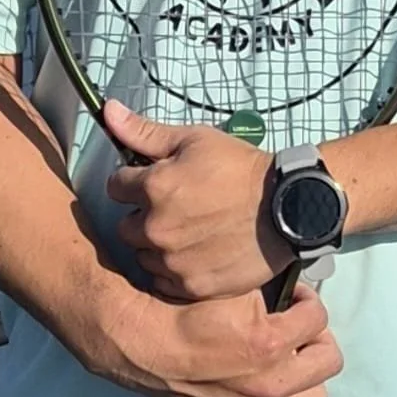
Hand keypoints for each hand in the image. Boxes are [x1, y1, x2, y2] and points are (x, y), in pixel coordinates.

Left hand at [104, 101, 293, 299]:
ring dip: (157, 245)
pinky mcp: (192, 285)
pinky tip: (196, 253)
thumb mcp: (195, 139)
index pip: (115, 187)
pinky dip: (175, 270)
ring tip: (189, 231)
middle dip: (143, 215)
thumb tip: (109, 112)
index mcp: (153, 188)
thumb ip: (145, 132)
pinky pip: (165, 282)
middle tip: (175, 207)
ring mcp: (173, 260)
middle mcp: (156, 227)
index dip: (133, 181)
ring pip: (144, 256)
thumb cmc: (242, 169)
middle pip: (126, 226)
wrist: (288, 205)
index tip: (154, 181)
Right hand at [120, 281, 342, 396]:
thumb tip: (290, 289)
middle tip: (300, 329)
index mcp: (272, 342)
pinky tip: (272, 391)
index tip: (295, 298)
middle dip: (318, 338)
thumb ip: (270, 291)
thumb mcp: (232, 288)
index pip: (318, 317)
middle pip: (329, 361)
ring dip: (308, 375)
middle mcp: (272, 383)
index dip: (307, 300)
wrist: (147, 349)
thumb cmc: (185, 314)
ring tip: (290, 360)